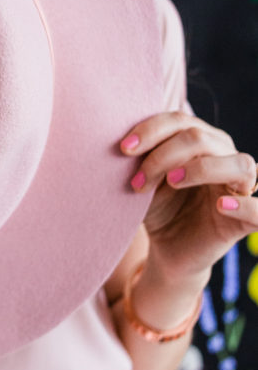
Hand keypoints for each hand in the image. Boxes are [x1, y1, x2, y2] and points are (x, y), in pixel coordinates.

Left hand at [120, 111, 256, 281]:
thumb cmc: (158, 207)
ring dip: (201, 169)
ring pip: (239, 164)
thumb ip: (143, 159)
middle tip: (137, 181)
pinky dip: (243, 206)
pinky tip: (220, 206)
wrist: (167, 248)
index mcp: (202, 141)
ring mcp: (239, 188)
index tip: (124, 149)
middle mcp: (225, 157)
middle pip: (201, 138)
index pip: (180, 121)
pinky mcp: (246, 221)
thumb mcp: (146, 181)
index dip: (151, 130)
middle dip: (163, 155)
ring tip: (172, 182)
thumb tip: (128, 143)